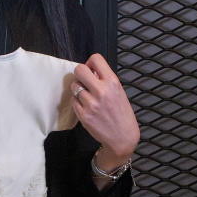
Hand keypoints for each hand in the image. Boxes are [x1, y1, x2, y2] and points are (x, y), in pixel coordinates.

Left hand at [71, 54, 139, 169]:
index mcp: (112, 83)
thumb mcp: (119, 92)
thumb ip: (105, 79)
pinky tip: (86, 105)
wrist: (122, 137)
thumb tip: (91, 69)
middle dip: (81, 73)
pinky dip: (77, 101)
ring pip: (74, 85)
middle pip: (79, 69)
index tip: (92, 69)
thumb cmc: (122, 114)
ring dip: (78, 88)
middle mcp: (101, 91)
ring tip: (87, 95)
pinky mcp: (83, 115)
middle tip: (85, 80)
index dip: (91, 62)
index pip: (96, 59)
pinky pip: (73, 100)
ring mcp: (91, 103)